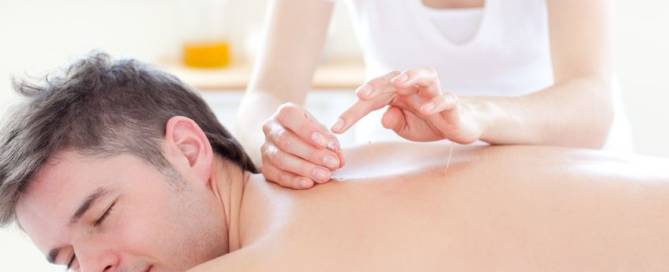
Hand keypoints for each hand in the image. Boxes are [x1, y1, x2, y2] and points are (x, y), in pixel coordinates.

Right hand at [261, 103, 344, 188]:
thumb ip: (330, 142)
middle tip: (332, 164)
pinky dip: (294, 180)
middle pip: (286, 141)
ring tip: (324, 176)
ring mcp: (266, 148)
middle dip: (311, 154)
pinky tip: (309, 183)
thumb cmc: (311, 133)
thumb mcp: (322, 131)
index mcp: (284, 113)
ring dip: (305, 169)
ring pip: (281, 159)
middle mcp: (271, 128)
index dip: (308, 131)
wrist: (294, 140)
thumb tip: (338, 160)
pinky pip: (277, 175)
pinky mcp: (265, 166)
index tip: (325, 143)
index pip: (291, 117)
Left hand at [331, 68, 484, 142]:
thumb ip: (393, 122)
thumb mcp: (405, 128)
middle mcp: (414, 88)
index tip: (337, 127)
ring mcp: (434, 93)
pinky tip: (425, 109)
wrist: (460, 125)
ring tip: (398, 83)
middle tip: (360, 94)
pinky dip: (436, 102)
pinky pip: (445, 98)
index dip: (353, 112)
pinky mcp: (452, 103)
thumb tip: (384, 118)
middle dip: (376, 85)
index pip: (372, 99)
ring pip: (424, 75)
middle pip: (392, 80)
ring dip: (411, 76)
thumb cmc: (428, 122)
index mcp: (397, 94)